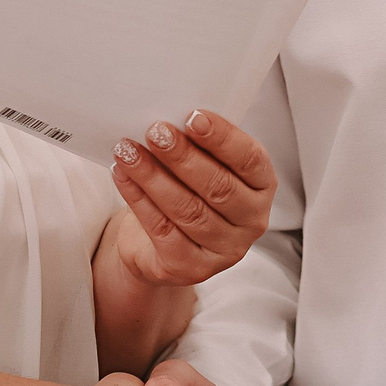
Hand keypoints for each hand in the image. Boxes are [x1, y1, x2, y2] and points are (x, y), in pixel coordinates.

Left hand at [106, 110, 276, 288]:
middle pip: (218, 187)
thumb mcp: (202, 165)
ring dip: (154, 176)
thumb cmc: (186, 191)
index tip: (193, 116)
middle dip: (183, 156)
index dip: (223, 138)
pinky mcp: (193, 269)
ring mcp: (226, 250)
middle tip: (155, 131)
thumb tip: (170, 117)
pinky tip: (123, 176)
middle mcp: (252, 221)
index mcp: (262, 187)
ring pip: (188, 209)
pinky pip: (163, 231)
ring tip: (128, 151)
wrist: (158, 244)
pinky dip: (139, 200)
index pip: (249, 160)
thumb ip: (198, 146)